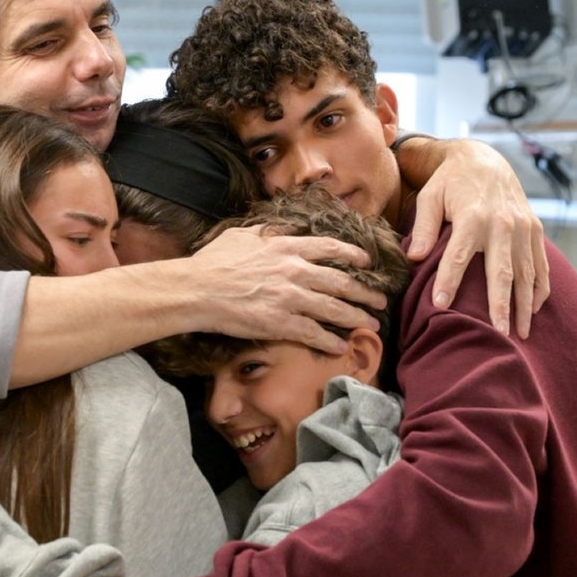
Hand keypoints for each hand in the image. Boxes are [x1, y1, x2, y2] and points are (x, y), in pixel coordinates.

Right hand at [188, 225, 387, 353]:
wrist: (198, 290)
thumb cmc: (213, 263)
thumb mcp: (241, 236)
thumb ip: (265, 233)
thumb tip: (279, 229)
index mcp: (285, 247)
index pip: (329, 248)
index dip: (352, 255)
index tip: (366, 262)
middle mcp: (294, 271)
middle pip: (340, 281)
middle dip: (364, 292)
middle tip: (379, 300)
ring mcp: (290, 298)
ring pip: (333, 309)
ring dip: (356, 317)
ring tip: (371, 324)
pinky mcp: (280, 323)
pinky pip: (313, 333)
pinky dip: (329, 340)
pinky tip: (341, 346)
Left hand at [404, 137, 549, 338]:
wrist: (485, 160)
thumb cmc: (450, 182)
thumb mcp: (430, 197)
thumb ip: (423, 227)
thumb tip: (415, 258)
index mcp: (473, 216)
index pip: (459, 256)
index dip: (449, 281)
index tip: (440, 306)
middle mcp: (503, 224)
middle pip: (502, 272)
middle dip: (500, 306)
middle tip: (497, 334)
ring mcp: (523, 227)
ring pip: (527, 273)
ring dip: (524, 305)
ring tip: (520, 334)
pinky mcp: (534, 229)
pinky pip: (541, 263)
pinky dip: (540, 287)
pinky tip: (534, 309)